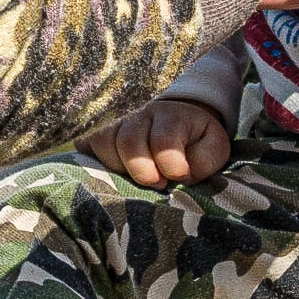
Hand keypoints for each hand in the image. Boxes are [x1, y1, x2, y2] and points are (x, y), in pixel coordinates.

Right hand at [82, 98, 231, 187]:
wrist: (178, 118)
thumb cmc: (196, 140)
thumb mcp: (213, 147)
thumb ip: (204, 160)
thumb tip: (181, 174)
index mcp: (172, 116)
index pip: (164, 140)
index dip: (171, 164)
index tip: (180, 176)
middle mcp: (140, 115)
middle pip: (128, 142)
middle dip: (142, 170)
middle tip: (156, 184)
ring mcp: (117, 122)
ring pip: (103, 143)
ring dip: (118, 168)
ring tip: (135, 178)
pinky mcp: (99, 132)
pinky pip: (85, 145)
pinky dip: (91, 161)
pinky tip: (107, 171)